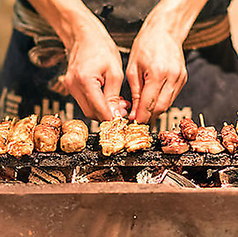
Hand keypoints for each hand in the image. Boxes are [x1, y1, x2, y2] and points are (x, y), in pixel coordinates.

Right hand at [28, 0, 127, 120]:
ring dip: (103, 110)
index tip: (121, 120)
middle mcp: (74, 86)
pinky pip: (85, 102)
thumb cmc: (100, 47)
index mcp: (85, 81)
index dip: (111, 119)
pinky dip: (97, 104)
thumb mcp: (114, 72)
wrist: (84, 36)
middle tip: (122, 110)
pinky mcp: (71, 87)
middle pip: (91, 113)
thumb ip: (114, 96)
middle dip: (108, 115)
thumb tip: (115, 114)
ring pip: (88, 109)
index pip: (99, 110)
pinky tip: (107, 98)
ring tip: (117, 103)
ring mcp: (70, 87)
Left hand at [126, 0, 207, 123]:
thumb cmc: (146, 45)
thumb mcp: (133, 68)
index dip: (142, 116)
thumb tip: (135, 111)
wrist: (164, 31)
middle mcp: (172, 77)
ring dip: (155, 110)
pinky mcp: (183, 79)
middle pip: (161, 108)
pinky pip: (172, 97)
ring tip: (144, 109)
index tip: (135, 122)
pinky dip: (162, 101)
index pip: (149, 104)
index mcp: (157, 73)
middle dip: (149, 116)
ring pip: (167, 104)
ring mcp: (180, 78)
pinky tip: (153, 100)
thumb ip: (135, 92)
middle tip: (138, 118)